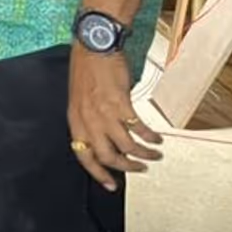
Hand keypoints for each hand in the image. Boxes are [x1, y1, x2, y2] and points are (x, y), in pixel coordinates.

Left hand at [67, 44, 162, 191]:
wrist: (94, 46)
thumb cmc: (87, 70)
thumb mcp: (79, 100)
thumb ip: (88, 120)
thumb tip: (103, 140)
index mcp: (75, 120)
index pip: (83, 156)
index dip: (97, 173)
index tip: (110, 184)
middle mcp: (88, 119)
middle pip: (107, 157)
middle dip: (126, 168)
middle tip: (139, 169)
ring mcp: (104, 112)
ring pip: (126, 147)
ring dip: (143, 155)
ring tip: (153, 155)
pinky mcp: (120, 103)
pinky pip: (138, 129)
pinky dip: (149, 137)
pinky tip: (156, 138)